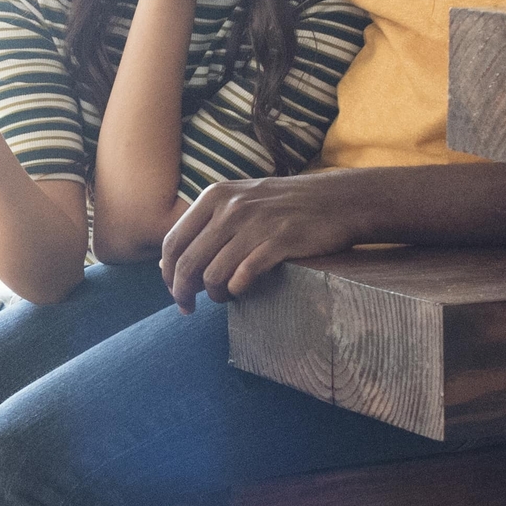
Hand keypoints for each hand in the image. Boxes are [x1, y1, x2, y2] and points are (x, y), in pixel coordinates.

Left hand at [156, 171, 363, 306]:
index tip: (175, 293)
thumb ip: (205, 228)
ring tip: (224, 298)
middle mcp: (231, 207)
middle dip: (182, 292)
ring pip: (213, 273)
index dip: (168, 274)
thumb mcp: (240, 203)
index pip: (173, 242)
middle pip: (188, 262)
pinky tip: (243, 290)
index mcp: (215, 196)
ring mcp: (256, 223)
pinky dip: (238, 289)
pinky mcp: (280, 241)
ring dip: (214, 295)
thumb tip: (167, 264)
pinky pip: (244, 275)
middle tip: (187, 309)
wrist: (338, 200)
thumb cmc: (285, 207)